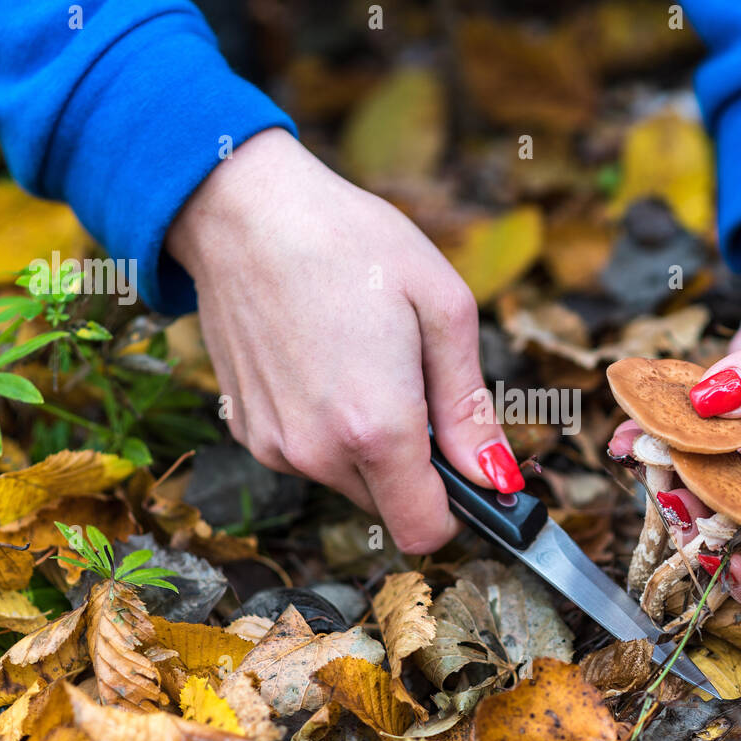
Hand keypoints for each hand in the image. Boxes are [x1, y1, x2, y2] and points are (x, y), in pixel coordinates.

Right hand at [166, 129, 521, 553]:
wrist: (242, 210)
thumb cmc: (351, 243)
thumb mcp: (443, 309)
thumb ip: (471, 408)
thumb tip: (498, 478)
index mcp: (377, 427)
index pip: (426, 530)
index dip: (458, 510)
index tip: (468, 470)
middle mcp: (318, 452)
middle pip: (391, 505)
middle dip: (415, 466)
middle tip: (413, 385)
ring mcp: (275, 446)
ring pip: (349, 481)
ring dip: (370, 445)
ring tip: (365, 362)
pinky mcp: (246, 431)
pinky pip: (309, 455)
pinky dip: (327, 428)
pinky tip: (324, 363)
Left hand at [611, 187, 740, 617]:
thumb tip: (715, 399)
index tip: (726, 559)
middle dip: (705, 537)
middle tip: (669, 498)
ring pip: (706, 509)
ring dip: (669, 495)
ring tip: (644, 458)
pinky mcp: (723, 435)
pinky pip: (681, 457)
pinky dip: (649, 450)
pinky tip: (626, 434)